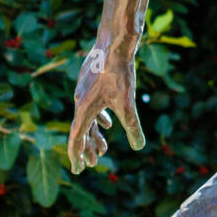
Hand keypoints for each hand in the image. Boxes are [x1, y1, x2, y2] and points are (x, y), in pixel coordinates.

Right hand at [67, 45, 145, 173]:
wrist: (113, 45)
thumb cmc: (120, 75)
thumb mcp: (128, 104)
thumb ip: (133, 127)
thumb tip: (139, 147)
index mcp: (84, 109)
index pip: (77, 139)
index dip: (78, 156)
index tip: (79, 170)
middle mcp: (79, 101)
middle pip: (81, 131)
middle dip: (88, 149)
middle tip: (95, 163)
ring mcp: (82, 91)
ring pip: (86, 119)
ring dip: (94, 135)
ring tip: (104, 148)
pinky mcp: (89, 83)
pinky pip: (90, 106)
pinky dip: (98, 118)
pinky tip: (108, 123)